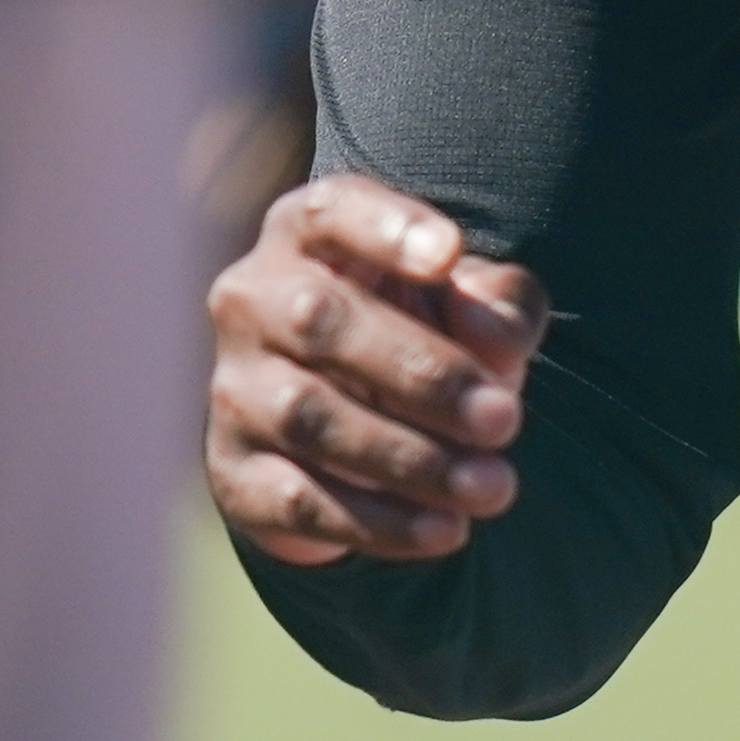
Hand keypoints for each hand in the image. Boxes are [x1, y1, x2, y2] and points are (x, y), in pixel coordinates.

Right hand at [206, 175, 546, 565]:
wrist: (356, 428)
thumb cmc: (427, 331)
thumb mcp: (478, 306)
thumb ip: (502, 307)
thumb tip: (494, 340)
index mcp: (310, 231)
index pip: (331, 209)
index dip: (386, 228)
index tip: (449, 256)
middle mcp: (254, 297)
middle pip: (321, 320)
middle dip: (423, 373)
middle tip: (505, 420)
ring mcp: (234, 385)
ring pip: (309, 416)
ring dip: (409, 458)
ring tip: (492, 487)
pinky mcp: (234, 469)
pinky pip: (297, 498)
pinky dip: (376, 520)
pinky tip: (444, 531)